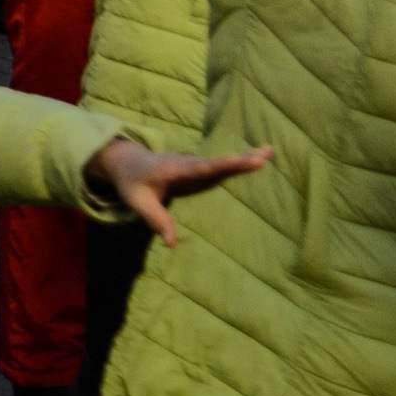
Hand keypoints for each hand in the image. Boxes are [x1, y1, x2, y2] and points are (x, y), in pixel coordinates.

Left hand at [85, 137, 271, 240]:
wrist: (125, 161)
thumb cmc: (131, 182)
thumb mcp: (136, 201)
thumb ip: (154, 219)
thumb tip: (172, 243)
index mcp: (174, 169)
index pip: (200, 168)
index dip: (220, 165)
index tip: (240, 160)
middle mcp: (187, 163)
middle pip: (218, 161)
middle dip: (242, 158)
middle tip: (267, 153)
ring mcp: (193, 163)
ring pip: (222, 161)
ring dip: (245, 157)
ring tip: (270, 152)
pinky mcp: (197, 167)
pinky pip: (220, 165)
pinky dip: (239, 162)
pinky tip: (257, 160)